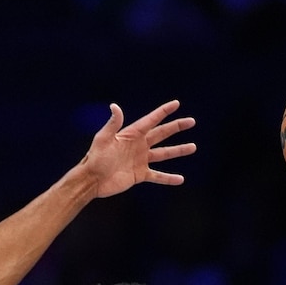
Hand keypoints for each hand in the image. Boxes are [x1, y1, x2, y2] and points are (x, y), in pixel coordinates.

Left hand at [75, 101, 197, 199]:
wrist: (92, 180)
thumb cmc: (95, 158)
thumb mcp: (104, 139)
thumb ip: (113, 124)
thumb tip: (115, 106)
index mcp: (132, 134)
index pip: (151, 120)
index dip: (163, 112)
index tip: (176, 104)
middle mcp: (139, 145)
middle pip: (162, 134)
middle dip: (176, 127)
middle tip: (191, 121)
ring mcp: (140, 160)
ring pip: (164, 153)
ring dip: (178, 150)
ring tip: (193, 147)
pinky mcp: (139, 174)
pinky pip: (157, 176)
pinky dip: (168, 178)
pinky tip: (180, 179)